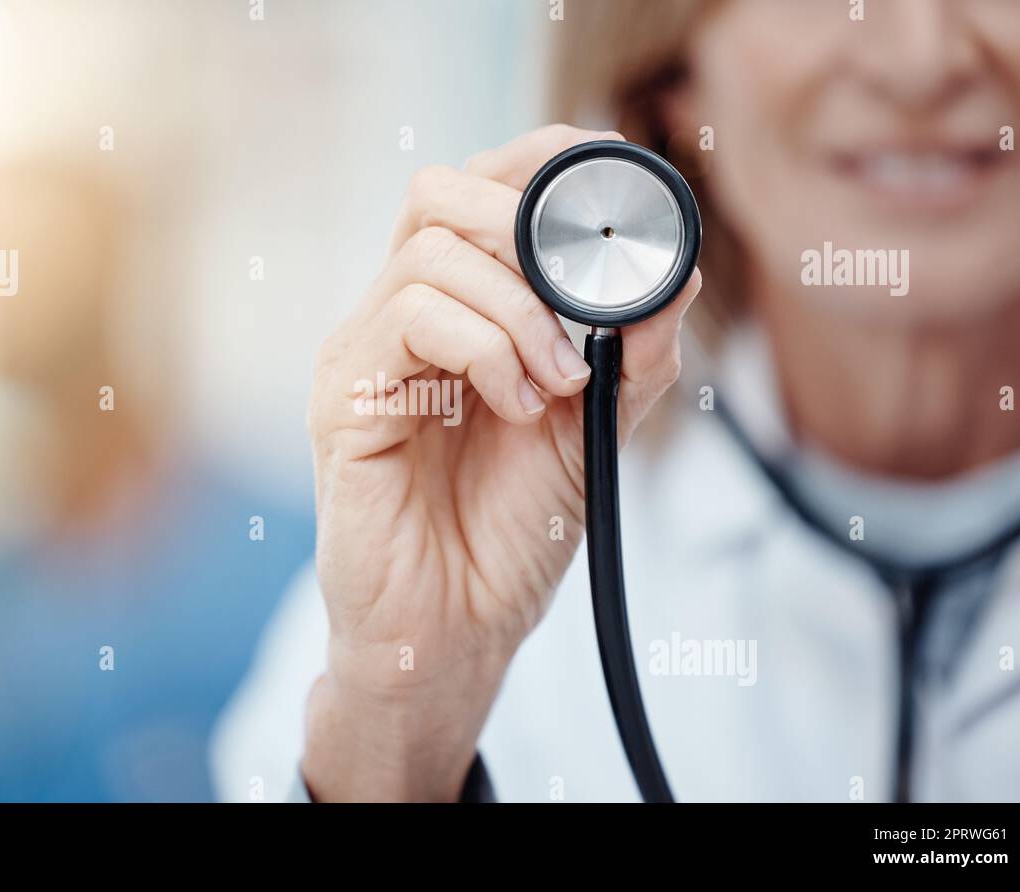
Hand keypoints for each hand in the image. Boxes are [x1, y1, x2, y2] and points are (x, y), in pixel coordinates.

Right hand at [303, 125, 702, 800]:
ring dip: (521, 310)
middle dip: (525, 223)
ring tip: (558, 385)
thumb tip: (675, 273)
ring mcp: (363, 356)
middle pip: (436, 193)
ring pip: (432, 253)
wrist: (454, 633)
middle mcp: (395, 321)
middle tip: (580, 297)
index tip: (611, 193)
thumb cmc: (506, 534)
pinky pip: (412, 319)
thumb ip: (629, 354)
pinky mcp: (343, 400)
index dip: (538, 167)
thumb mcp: (591, 429)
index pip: (474, 194)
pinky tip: (517, 406)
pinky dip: (487, 350)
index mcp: (449, 315)